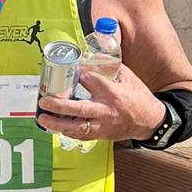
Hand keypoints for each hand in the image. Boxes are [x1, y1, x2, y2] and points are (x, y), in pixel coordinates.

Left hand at [38, 63, 164, 144]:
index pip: (93, 83)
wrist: (149, 121)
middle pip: (80, 109)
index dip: (80, 76)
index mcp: (114, 94)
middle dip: (60, 106)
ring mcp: (102, 125)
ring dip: (57, 124)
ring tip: (42, 118)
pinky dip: (66, 131)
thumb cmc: (137, 97)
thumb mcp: (127, 77)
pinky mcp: (100, 135)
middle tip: (44, 102)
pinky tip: (54, 126)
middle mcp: (106, 111)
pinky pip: (80, 135)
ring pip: (77, 127)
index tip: (70, 70)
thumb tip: (89, 56)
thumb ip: (109, 66)